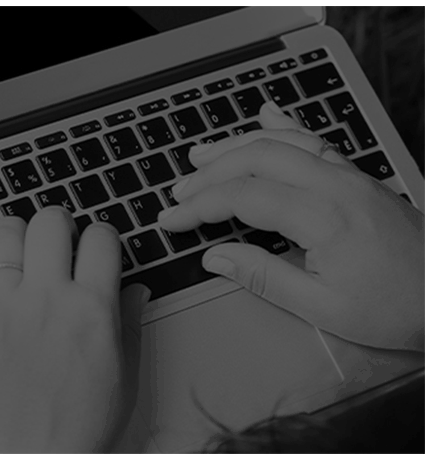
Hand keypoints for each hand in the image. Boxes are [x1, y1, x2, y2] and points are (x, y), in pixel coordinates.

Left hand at [0, 207, 150, 451]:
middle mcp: (45, 300)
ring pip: (1, 240)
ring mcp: (0, 313)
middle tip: (57, 238)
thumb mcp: (123, 379)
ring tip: (13, 246)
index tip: (97, 245)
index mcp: (91, 310)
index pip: (102, 240)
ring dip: (10, 234)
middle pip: (50, 224)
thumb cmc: (79, 434)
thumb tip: (136, 292)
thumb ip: (129, 326)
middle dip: (57, 222)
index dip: (102, 235)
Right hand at [159, 102, 423, 352]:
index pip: (244, 197)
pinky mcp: (355, 175)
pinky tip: (265, 115)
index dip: (201, 206)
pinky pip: (313, 139)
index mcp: (323, 216)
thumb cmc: (394, 306)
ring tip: (200, 155)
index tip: (170, 219)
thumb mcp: (324, 307)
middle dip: (210, 174)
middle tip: (178, 193)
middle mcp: (332, 183)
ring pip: (280, 143)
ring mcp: (346, 173)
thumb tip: (215, 256)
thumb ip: (265, 277)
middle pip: (256, 160)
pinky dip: (284, 125)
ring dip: (235, 145)